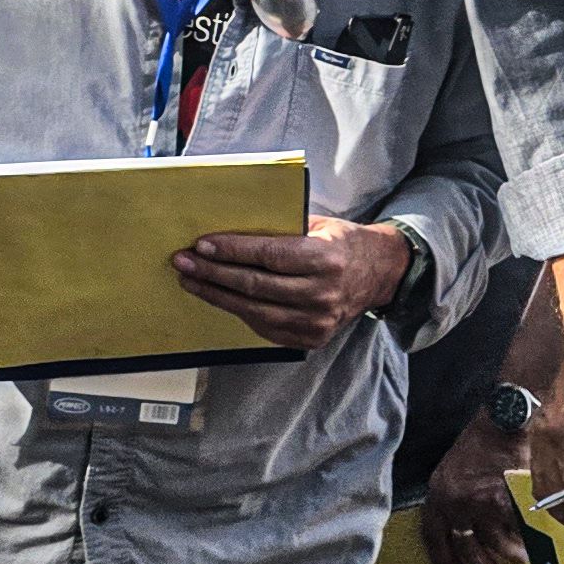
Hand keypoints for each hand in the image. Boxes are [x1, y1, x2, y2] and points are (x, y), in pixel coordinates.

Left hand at [173, 216, 411, 349]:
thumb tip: (232, 229)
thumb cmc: (342, 243)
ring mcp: (317, 321)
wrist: (380, 274)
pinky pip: (265, 327)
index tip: (202, 245)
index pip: (269, 255)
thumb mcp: (320, 225)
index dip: (232, 251)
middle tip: (184, 262)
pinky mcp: (311, 338)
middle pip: (256, 285)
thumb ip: (283, 229)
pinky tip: (219, 297)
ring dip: (217, 295)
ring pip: (255, 311)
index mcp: (326, 258)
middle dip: (214, 273)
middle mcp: (323, 293)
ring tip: (192, 281)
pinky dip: (238, 312)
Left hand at [422, 406, 532, 563]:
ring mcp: (479, 504)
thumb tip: (469, 526)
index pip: (433, 535)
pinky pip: (514, 529)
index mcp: (438, 493)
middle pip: (465, 544)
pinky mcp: (504, 502)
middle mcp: (454, 502)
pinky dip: (523, 537)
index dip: (442, 558)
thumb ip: (455, 496)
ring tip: (518, 560)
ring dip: (507, 554)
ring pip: (493, 541)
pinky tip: (531, 541)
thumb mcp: (454, 468)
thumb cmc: (482, 440)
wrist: (504, 421)